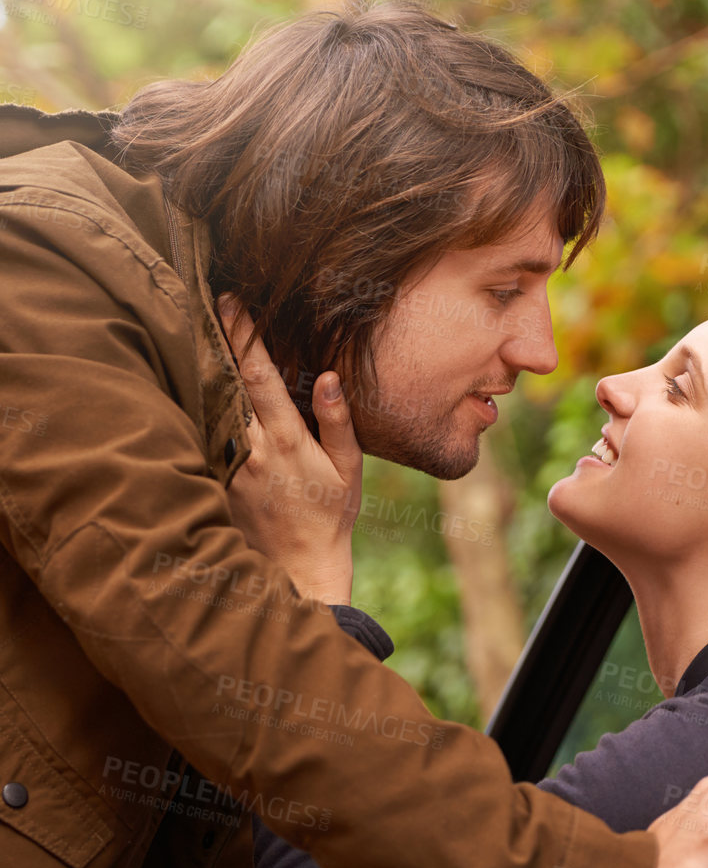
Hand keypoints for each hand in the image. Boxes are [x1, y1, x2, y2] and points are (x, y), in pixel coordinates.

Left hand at [217, 296, 362, 604]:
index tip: (234, 302)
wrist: (297, 566)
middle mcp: (251, 447)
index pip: (259, 374)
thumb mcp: (349, 468)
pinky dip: (201, 400)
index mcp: (286, 438)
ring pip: (211, 401)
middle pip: (226, 379)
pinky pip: (205, 429)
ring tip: (202, 329)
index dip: (244, 335)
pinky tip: (198, 379)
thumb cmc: (330, 514)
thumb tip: (328, 377)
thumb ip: (337, 421)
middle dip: (219, 337)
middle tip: (210, 301)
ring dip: (207, 364)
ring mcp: (228, 463)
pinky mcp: (215, 477)